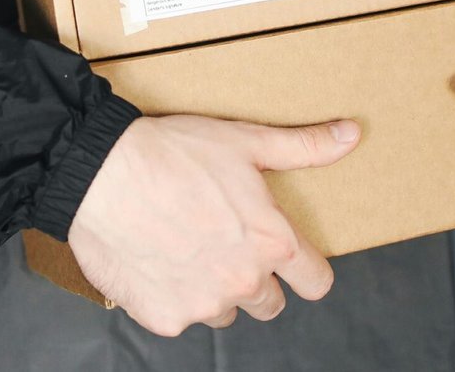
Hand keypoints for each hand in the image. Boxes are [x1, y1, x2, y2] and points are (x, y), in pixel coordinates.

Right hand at [68, 114, 360, 336]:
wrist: (102, 173)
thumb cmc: (174, 153)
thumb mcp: (245, 141)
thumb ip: (304, 147)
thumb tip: (352, 135)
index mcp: (271, 242)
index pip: (316, 282)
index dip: (305, 268)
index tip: (288, 256)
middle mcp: (243, 282)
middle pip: (271, 302)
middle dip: (257, 278)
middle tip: (226, 241)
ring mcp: (202, 305)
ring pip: (225, 310)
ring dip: (214, 288)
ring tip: (188, 245)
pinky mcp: (164, 318)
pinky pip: (181, 316)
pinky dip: (172, 294)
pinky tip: (157, 258)